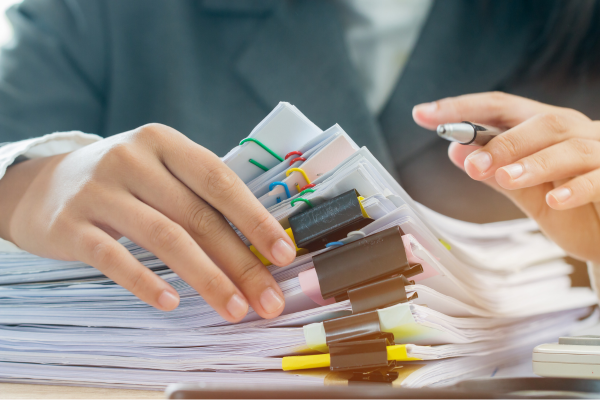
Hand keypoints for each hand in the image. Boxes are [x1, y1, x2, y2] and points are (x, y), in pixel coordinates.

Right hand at [0, 124, 295, 320]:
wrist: (44, 186)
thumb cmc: (123, 183)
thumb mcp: (159, 170)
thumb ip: (199, 197)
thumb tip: (258, 246)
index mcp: (164, 143)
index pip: (219, 180)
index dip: (255, 218)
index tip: (284, 254)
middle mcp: (133, 159)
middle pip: (198, 216)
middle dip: (240, 262)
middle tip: (267, 299)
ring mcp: (99, 190)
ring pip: (164, 237)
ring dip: (206, 278)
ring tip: (233, 309)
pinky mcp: (71, 224)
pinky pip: (113, 258)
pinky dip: (145, 282)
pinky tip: (171, 304)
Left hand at [413, 92, 599, 263]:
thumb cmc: (575, 212)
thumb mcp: (528, 194)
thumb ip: (497, 173)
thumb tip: (456, 151)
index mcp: (545, 130)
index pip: (500, 108)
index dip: (462, 107)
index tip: (422, 114)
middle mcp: (574, 132)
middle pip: (539, 122)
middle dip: (501, 142)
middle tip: (472, 164)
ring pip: (568, 147)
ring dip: (533, 163)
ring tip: (506, 178)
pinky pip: (599, 177)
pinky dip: (576, 187)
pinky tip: (556, 199)